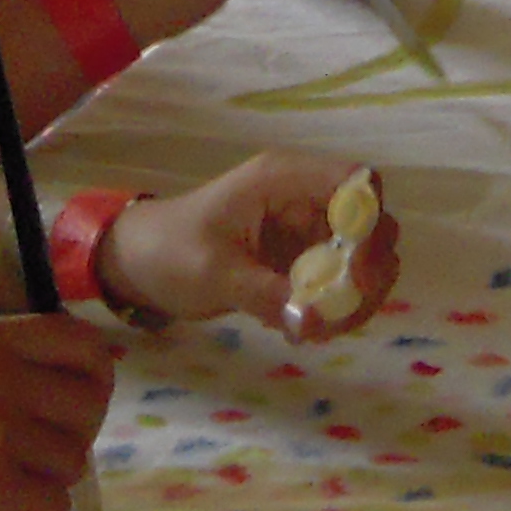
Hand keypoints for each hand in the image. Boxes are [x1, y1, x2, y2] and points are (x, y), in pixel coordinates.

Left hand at [98, 151, 403, 339]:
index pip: (359, 182)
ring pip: (363, 260)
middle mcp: (305, 200)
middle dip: (369, 273)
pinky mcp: (301, 262)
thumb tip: (313, 321)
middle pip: (373, 225)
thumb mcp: (213, 272)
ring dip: (354, 300)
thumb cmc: (169, 251)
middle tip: (340, 315)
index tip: (357, 272)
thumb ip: (266, 293)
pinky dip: (334, 310)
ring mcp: (306, 232)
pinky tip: (300, 331)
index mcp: (284, 180)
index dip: (372, 223)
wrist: (138, 263)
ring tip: (314, 331)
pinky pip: (340, 284)